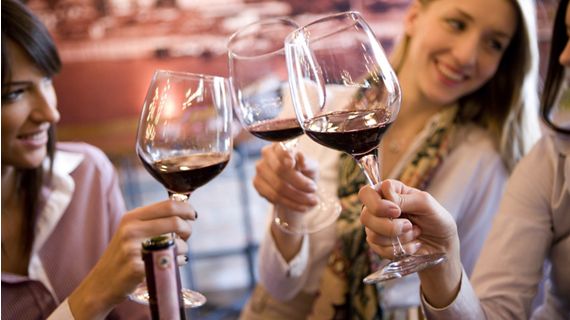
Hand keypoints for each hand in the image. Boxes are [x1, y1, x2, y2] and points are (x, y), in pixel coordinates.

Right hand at [68, 200, 196, 319]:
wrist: (101, 284)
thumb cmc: (123, 256)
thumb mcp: (131, 231)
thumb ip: (152, 220)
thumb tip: (184, 210)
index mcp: (131, 217)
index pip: (168, 205)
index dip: (186, 208)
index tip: (192, 215)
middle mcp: (131, 230)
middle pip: (176, 222)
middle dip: (188, 229)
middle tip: (186, 236)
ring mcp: (133, 249)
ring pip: (177, 243)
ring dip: (184, 249)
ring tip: (176, 253)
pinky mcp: (138, 268)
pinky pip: (172, 261)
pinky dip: (178, 262)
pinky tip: (172, 264)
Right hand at [253, 143, 318, 211]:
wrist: (297, 186)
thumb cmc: (305, 171)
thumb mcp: (311, 166)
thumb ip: (307, 162)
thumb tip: (301, 158)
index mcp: (280, 145)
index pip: (280, 148)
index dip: (285, 155)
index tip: (293, 164)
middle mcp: (267, 154)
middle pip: (280, 170)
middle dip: (300, 182)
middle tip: (314, 189)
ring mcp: (260, 169)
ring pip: (277, 187)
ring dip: (297, 197)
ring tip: (312, 201)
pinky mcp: (257, 183)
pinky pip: (273, 197)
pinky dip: (290, 204)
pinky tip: (302, 206)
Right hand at [358, 179, 462, 307]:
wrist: (443, 244)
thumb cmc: (436, 219)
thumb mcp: (426, 203)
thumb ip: (404, 198)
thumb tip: (385, 192)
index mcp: (387, 192)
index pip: (366, 193)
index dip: (378, 204)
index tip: (397, 211)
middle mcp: (378, 208)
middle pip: (365, 216)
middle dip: (389, 226)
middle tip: (409, 225)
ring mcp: (376, 227)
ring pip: (372, 234)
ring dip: (399, 237)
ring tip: (414, 233)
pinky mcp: (379, 245)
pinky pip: (380, 249)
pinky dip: (400, 249)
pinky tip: (412, 244)